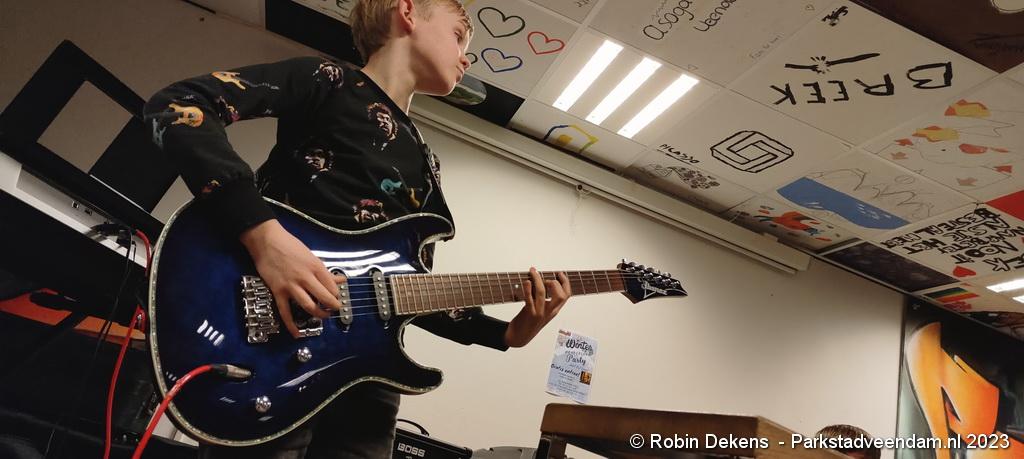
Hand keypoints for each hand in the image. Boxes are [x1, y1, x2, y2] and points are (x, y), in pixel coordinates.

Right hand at [240, 219, 345, 337]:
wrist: (266, 241)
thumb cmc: (289, 245)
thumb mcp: (312, 256)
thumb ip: (325, 271)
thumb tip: (341, 280)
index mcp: (316, 267)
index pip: (333, 287)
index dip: (337, 295)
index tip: (337, 298)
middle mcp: (306, 278)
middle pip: (325, 298)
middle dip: (332, 307)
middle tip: (334, 310)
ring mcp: (291, 286)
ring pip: (309, 306)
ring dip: (319, 314)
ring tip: (323, 316)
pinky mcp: (278, 291)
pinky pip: (285, 312)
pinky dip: (291, 325)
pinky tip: (297, 333)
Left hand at [504, 267, 571, 347]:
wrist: (519, 337)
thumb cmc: (529, 321)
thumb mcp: (542, 311)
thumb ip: (544, 299)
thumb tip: (541, 281)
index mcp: (554, 310)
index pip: (566, 295)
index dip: (565, 282)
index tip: (559, 273)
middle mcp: (549, 312)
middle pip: (560, 296)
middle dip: (555, 283)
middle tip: (546, 279)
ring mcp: (539, 313)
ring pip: (542, 293)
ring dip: (538, 279)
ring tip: (533, 272)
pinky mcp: (528, 314)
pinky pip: (529, 299)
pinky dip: (528, 289)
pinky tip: (527, 282)